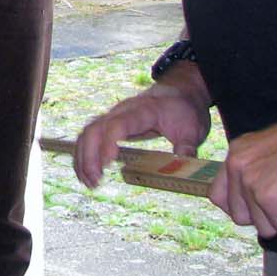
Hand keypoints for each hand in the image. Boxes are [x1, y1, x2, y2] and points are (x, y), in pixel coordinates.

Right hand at [73, 81, 210, 188]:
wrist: (179, 92)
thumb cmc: (184, 110)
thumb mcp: (193, 130)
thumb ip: (187, 149)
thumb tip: (184, 169)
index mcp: (143, 111)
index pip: (118, 124)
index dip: (109, 142)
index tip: (108, 164)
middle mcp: (122, 111)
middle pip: (95, 128)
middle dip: (89, 155)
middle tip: (96, 181)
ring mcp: (114, 116)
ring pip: (88, 132)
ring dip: (83, 157)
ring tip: (90, 183)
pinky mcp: (111, 123)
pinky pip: (90, 136)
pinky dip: (84, 155)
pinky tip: (86, 174)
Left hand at [209, 104, 276, 238]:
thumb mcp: (269, 149)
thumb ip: (254, 171)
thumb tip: (252, 202)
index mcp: (236, 155)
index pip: (218, 197)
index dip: (242, 207)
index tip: (262, 202)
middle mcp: (237, 168)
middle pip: (241, 218)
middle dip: (266, 216)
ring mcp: (252, 185)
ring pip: (265, 229)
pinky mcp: (272, 201)